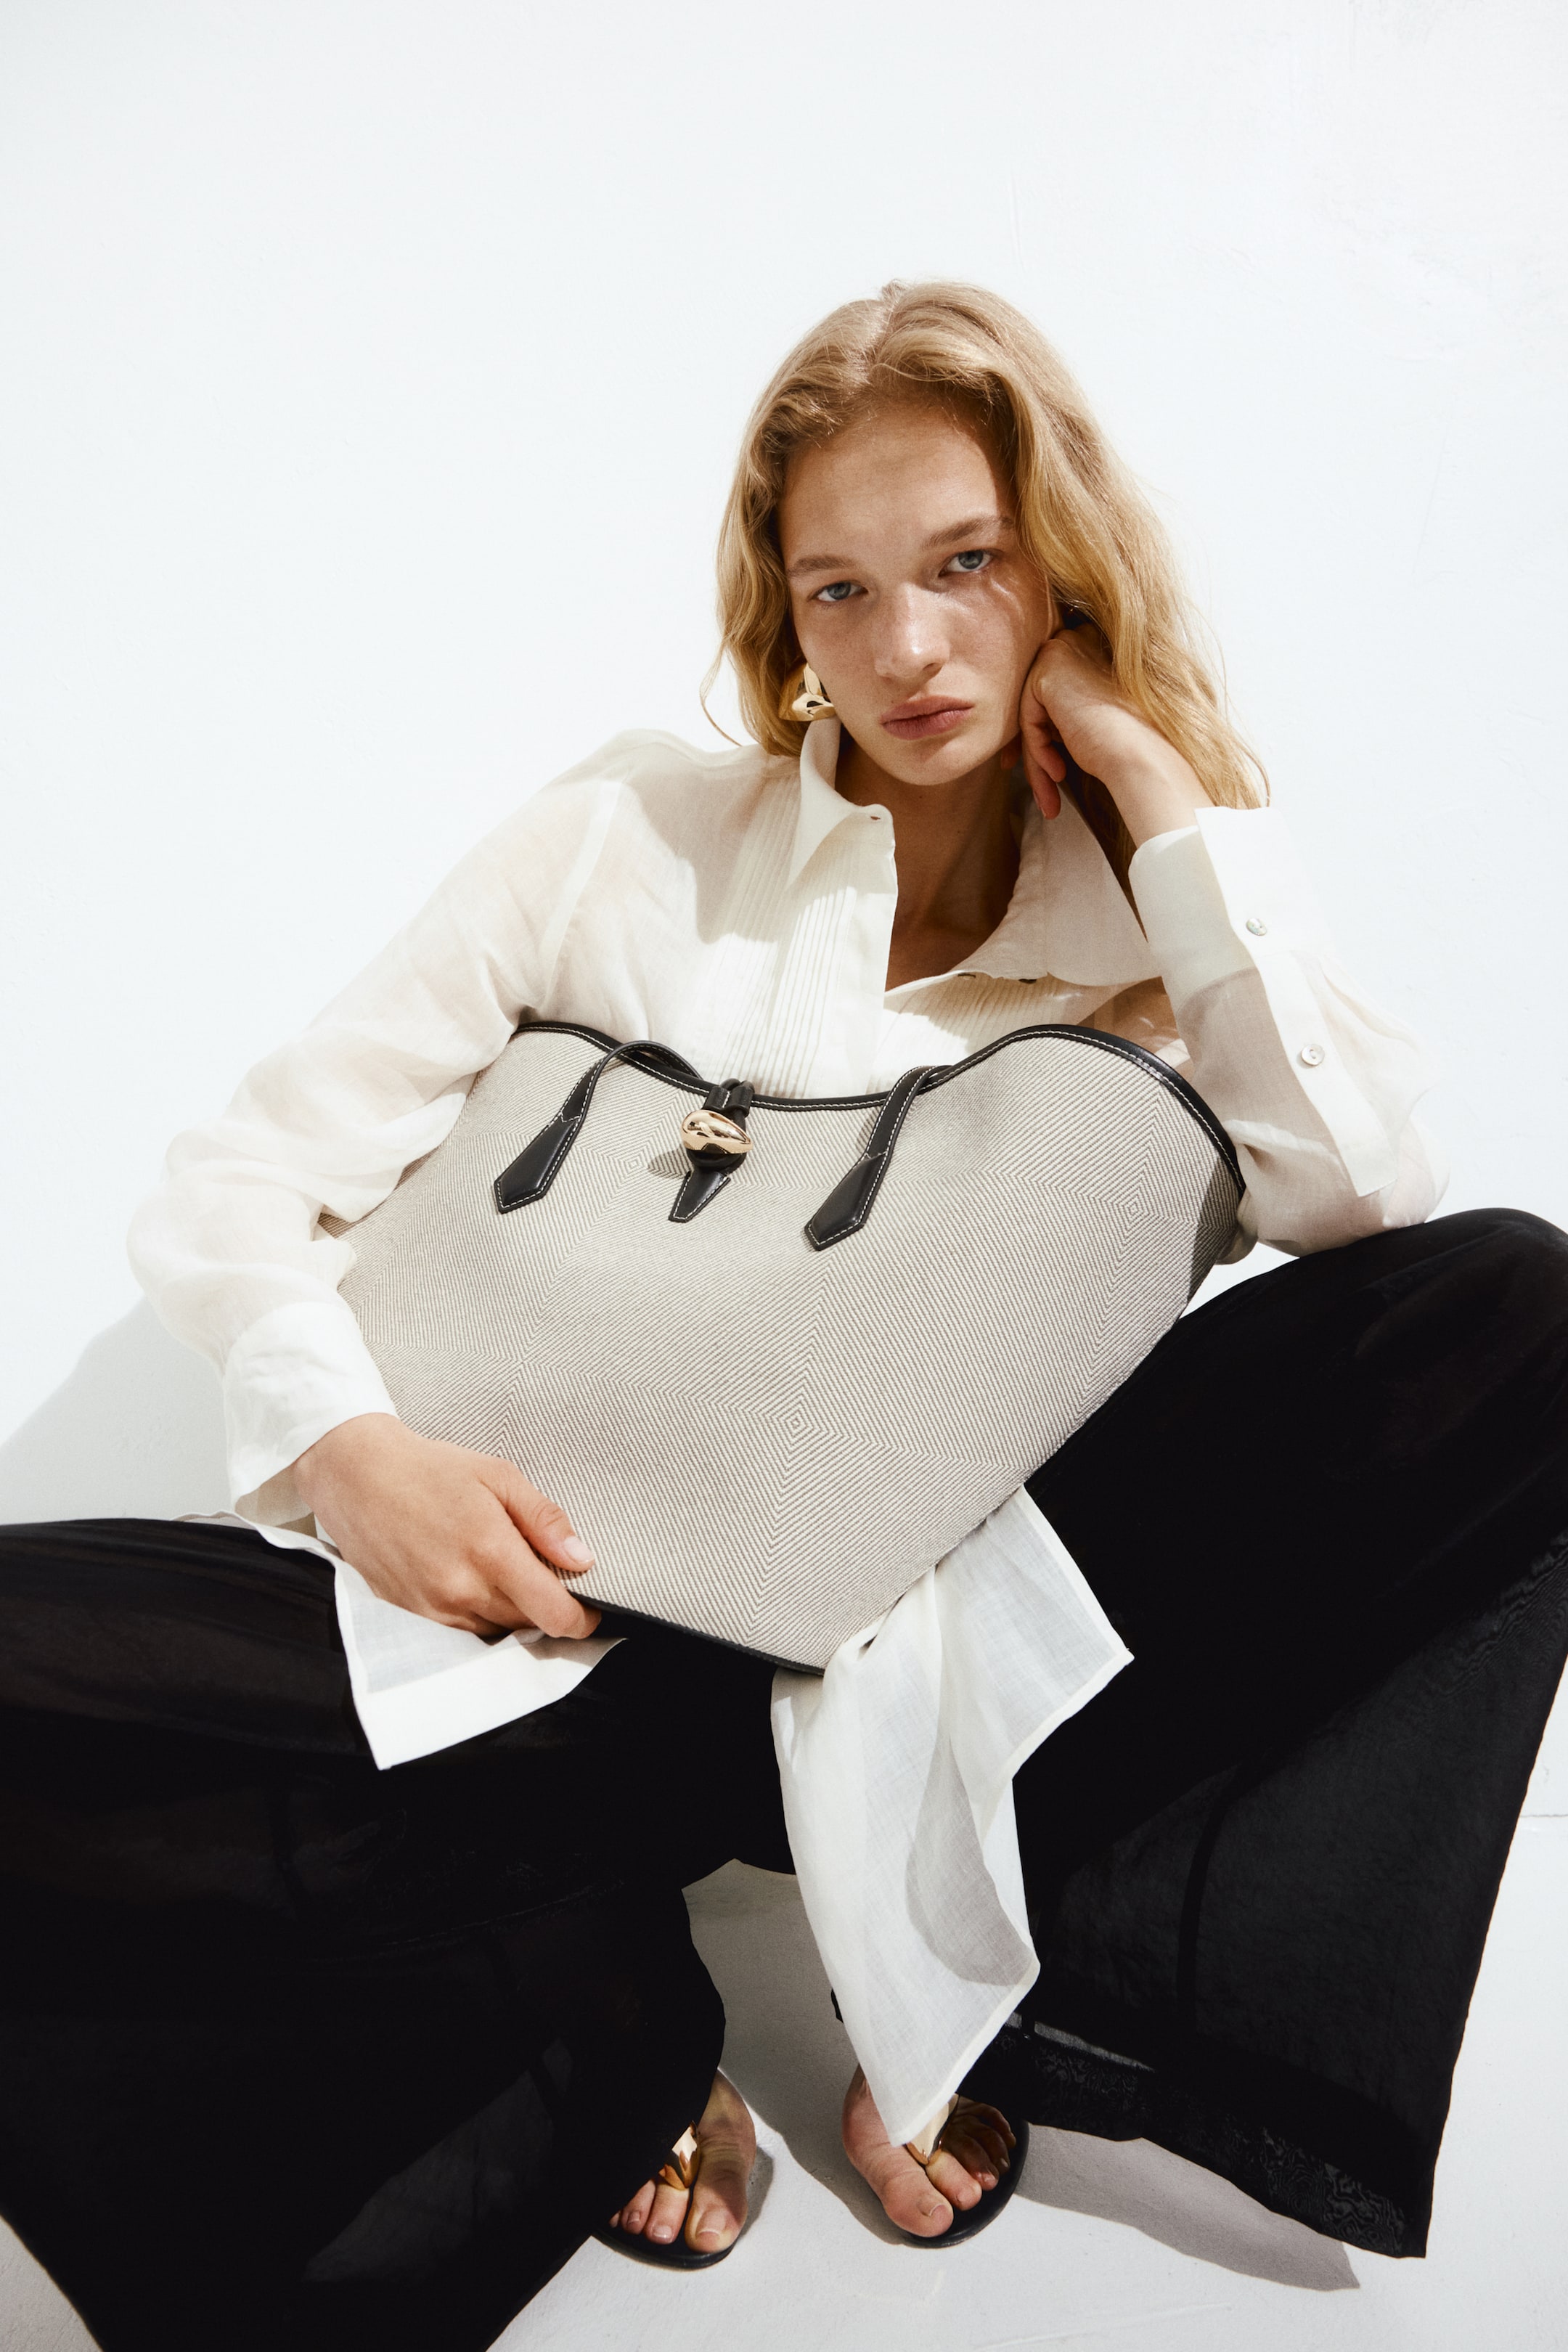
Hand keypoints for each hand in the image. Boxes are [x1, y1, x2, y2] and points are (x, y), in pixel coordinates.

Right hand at [292, 1413, 601, 1637]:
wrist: (356, 1477)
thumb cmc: (429, 1470)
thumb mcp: (499, 1476)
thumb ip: (544, 1520)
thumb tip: (582, 1559)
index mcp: (491, 1552)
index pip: (553, 1614)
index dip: (581, 1619)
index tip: (590, 1608)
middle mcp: (462, 1590)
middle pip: (528, 1624)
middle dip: (545, 1606)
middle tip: (543, 1573)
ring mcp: (434, 1609)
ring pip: (495, 1630)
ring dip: (510, 1611)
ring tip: (500, 1569)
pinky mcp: (411, 1615)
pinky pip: (462, 1630)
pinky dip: (477, 1613)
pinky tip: (470, 1578)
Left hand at [1018, 616, 1207, 845]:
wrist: (1147, 754)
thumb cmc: (1136, 745)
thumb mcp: (1099, 718)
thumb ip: (1071, 710)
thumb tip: (1043, 728)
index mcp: (1095, 646)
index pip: (1059, 692)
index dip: (1053, 735)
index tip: (1054, 771)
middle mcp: (1077, 640)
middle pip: (1043, 704)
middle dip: (1040, 751)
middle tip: (1047, 786)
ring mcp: (1060, 653)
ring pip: (1035, 716)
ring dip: (1040, 761)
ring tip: (1051, 797)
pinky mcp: (1046, 672)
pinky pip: (1029, 720)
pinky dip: (1039, 752)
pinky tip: (1059, 774)